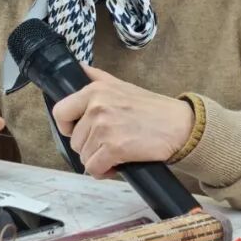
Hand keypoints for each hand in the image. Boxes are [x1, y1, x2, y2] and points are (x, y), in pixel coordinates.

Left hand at [51, 65, 193, 178]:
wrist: (179, 125)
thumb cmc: (152, 109)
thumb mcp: (121, 85)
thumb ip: (98, 78)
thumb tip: (79, 68)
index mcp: (94, 90)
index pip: (60, 112)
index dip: (67, 127)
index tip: (80, 132)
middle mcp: (96, 106)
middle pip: (75, 141)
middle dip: (90, 148)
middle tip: (109, 145)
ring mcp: (104, 127)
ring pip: (84, 157)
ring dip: (98, 161)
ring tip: (116, 154)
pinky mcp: (114, 147)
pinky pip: (94, 168)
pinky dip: (104, 172)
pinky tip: (117, 165)